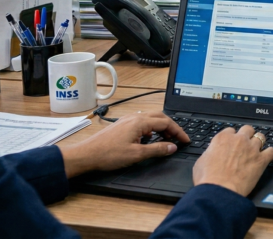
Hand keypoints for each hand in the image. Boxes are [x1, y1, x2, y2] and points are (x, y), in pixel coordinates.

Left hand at [60, 111, 189, 177]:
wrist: (86, 155)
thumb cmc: (108, 154)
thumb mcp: (137, 154)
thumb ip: (157, 150)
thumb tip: (172, 147)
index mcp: (140, 122)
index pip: (166, 122)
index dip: (178, 131)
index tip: (186, 140)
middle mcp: (134, 117)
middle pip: (160, 117)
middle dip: (171, 127)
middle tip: (178, 138)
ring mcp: (127, 120)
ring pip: (150, 118)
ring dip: (161, 126)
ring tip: (166, 138)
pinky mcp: (122, 125)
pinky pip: (142, 122)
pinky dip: (151, 128)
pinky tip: (149, 138)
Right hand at [194, 125, 272, 196]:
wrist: (219, 190)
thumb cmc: (208, 179)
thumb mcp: (201, 161)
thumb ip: (210, 153)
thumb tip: (213, 154)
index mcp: (223, 138)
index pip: (231, 130)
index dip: (232, 137)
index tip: (232, 143)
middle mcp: (239, 140)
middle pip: (248, 129)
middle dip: (247, 135)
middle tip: (245, 144)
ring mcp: (251, 149)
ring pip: (261, 137)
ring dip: (259, 143)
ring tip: (257, 150)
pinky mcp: (261, 160)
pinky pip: (271, 151)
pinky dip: (270, 154)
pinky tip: (267, 157)